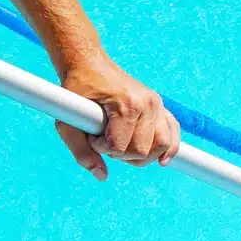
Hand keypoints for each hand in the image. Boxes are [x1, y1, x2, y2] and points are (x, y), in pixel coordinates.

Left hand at [54, 58, 180, 180]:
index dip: (102, 149)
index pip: (120, 147)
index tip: (91, 136)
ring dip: (142, 155)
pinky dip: (170, 149)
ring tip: (124, 147)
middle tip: (105, 140)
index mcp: (126, 105)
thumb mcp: (67, 122)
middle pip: (142, 151)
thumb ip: (81, 151)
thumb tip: (102, 176)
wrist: (89, 64)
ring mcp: (156, 104)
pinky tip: (163, 161)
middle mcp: (147, 104)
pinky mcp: (160, 106)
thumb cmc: (77, 91)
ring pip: (161, 146)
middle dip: (121, 153)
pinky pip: (173, 133)